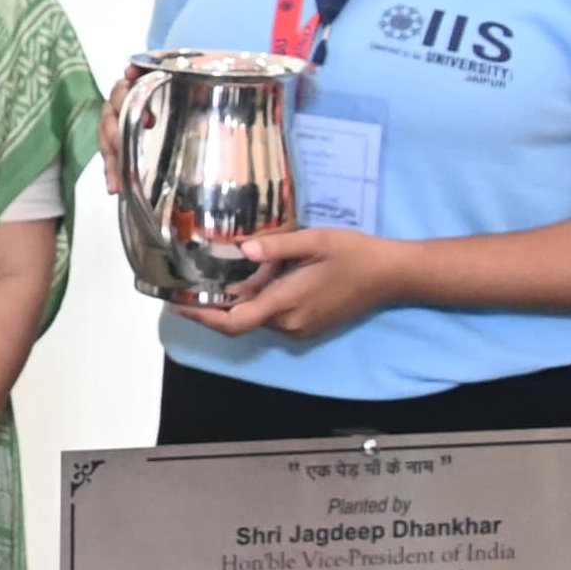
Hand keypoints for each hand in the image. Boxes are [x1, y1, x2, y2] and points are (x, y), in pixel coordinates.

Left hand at [170, 225, 414, 339]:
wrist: (394, 275)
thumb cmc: (356, 255)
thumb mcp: (315, 241)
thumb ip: (277, 247)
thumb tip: (242, 250)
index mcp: (286, 303)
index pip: (232, 321)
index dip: (201, 315)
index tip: (176, 302)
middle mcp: (289, 323)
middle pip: (238, 320)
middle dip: (213, 303)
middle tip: (188, 281)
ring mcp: (300, 327)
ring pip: (255, 318)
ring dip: (237, 301)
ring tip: (217, 274)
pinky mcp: (308, 325)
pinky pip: (271, 317)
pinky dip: (256, 302)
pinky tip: (252, 279)